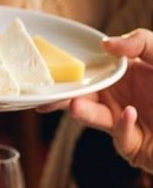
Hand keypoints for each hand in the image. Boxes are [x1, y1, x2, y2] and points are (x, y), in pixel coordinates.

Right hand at [57, 30, 152, 173]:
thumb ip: (142, 41)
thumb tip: (106, 44)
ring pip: (96, 117)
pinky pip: (121, 136)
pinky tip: (129, 113)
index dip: (73, 71)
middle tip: (47, 96)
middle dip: (65, 96)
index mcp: (127, 76)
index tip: (53, 71)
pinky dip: (123, 125)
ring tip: (76, 106)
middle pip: (86, 96)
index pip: (93, 72)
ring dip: (85, 112)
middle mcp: (121, 98)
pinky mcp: (130, 145)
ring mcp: (124, 122)